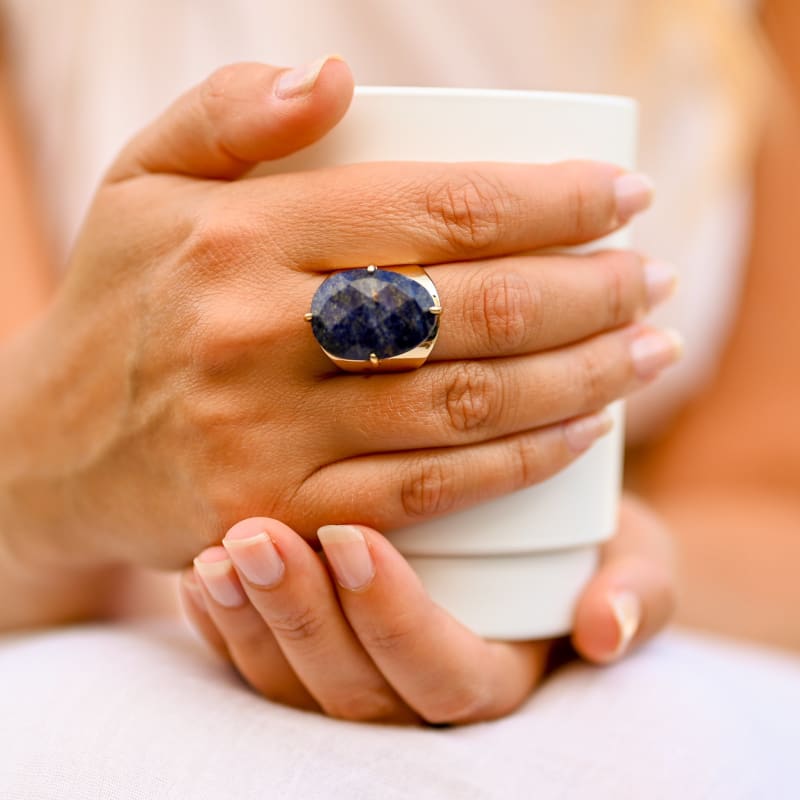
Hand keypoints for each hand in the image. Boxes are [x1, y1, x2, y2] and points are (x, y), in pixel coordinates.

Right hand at [1, 58, 678, 571]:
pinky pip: (431, 492)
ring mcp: (269, 435)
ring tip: (651, 353)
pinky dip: (523, 460)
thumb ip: (229, 111)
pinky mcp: (282, 514)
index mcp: (234, 234)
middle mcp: (255, 333)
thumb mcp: (140, 183)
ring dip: (586, 377)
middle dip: (594, 291)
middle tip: (655, 281)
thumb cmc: (117, 307)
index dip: (553, 199)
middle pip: (475, 308)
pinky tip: (585, 430)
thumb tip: (336, 75)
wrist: (44, 449)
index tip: (627, 196)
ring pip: (468, 406)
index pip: (438, 206)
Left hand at [182, 495, 674, 723]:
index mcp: (496, 676)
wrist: (523, 516)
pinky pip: (253, 666)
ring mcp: (358, 677)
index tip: (353, 536)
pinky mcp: (312, 654)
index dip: (394, 617)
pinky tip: (197, 572)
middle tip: (257, 539)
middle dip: (302, 619)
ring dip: (250, 623)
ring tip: (220, 551)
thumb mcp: (632, 549)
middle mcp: (418, 692)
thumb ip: (638, 586)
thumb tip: (605, 629)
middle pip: (352, 689)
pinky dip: (220, 628)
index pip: (442, 676)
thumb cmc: (578, 531)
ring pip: (292, 688)